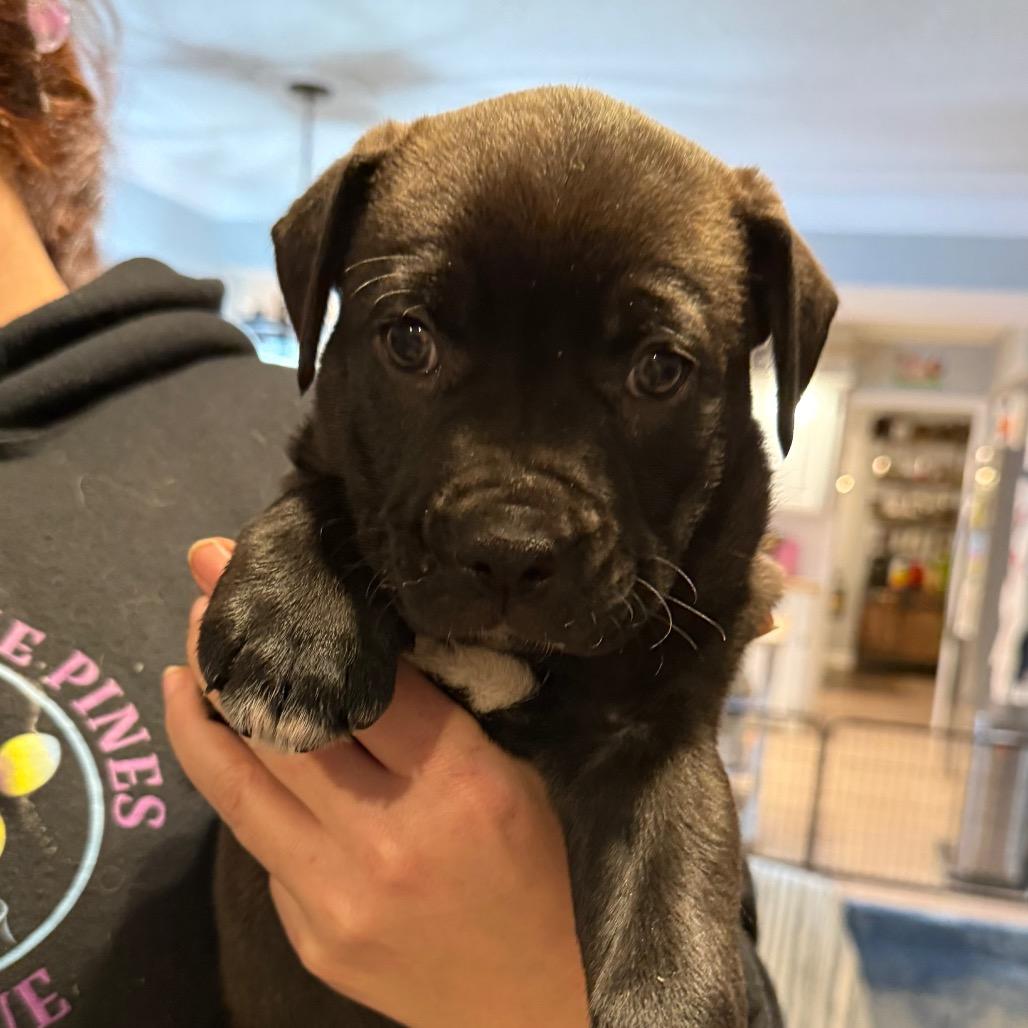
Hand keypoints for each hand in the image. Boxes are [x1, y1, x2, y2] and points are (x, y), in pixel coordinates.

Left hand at [164, 539, 589, 1027]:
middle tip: (204, 597)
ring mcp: (336, 899)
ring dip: (200, 720)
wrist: (547, 1007)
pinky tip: (239, 761)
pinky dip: (246, 793)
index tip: (259, 569)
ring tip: (182, 670)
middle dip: (229, 653)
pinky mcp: (310, 941)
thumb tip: (358, 652)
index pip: (358, 679)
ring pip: (236, 790)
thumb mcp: (524, 776)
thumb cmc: (554, 875)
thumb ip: (446, 719)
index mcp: (460, 784)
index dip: (303, 618)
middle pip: (277, 726)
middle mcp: (386, 839)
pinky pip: (264, 848)